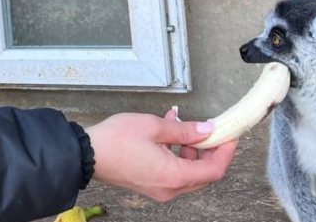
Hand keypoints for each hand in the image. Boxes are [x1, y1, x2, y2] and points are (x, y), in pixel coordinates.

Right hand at [84, 110, 237, 202]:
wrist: (86, 154)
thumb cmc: (116, 140)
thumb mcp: (155, 126)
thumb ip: (186, 130)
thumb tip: (207, 130)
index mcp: (174, 176)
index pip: (214, 170)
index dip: (225, 152)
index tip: (229, 136)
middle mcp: (169, 189)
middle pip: (203, 175)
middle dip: (210, 151)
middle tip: (211, 130)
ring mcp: (158, 190)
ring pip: (188, 174)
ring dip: (191, 151)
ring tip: (183, 126)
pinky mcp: (148, 185)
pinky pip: (172, 173)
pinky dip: (177, 156)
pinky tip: (168, 134)